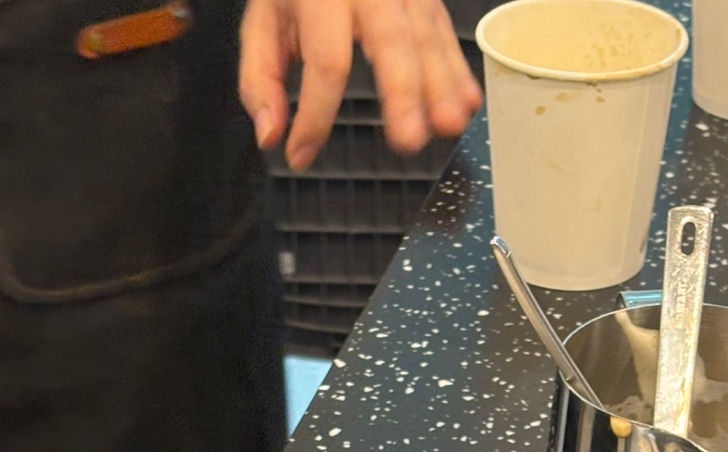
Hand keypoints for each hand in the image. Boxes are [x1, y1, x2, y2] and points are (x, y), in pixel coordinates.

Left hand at [239, 0, 481, 171]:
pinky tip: (466, 103)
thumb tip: (271, 135)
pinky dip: (457, 70)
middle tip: (409, 140)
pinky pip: (444, 32)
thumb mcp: (263, 22)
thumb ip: (261, 80)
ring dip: (442, 85)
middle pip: (390, 41)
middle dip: (402, 94)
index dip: (314, 115)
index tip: (301, 155)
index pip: (325, 61)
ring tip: (448, 125)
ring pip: (427, 36)